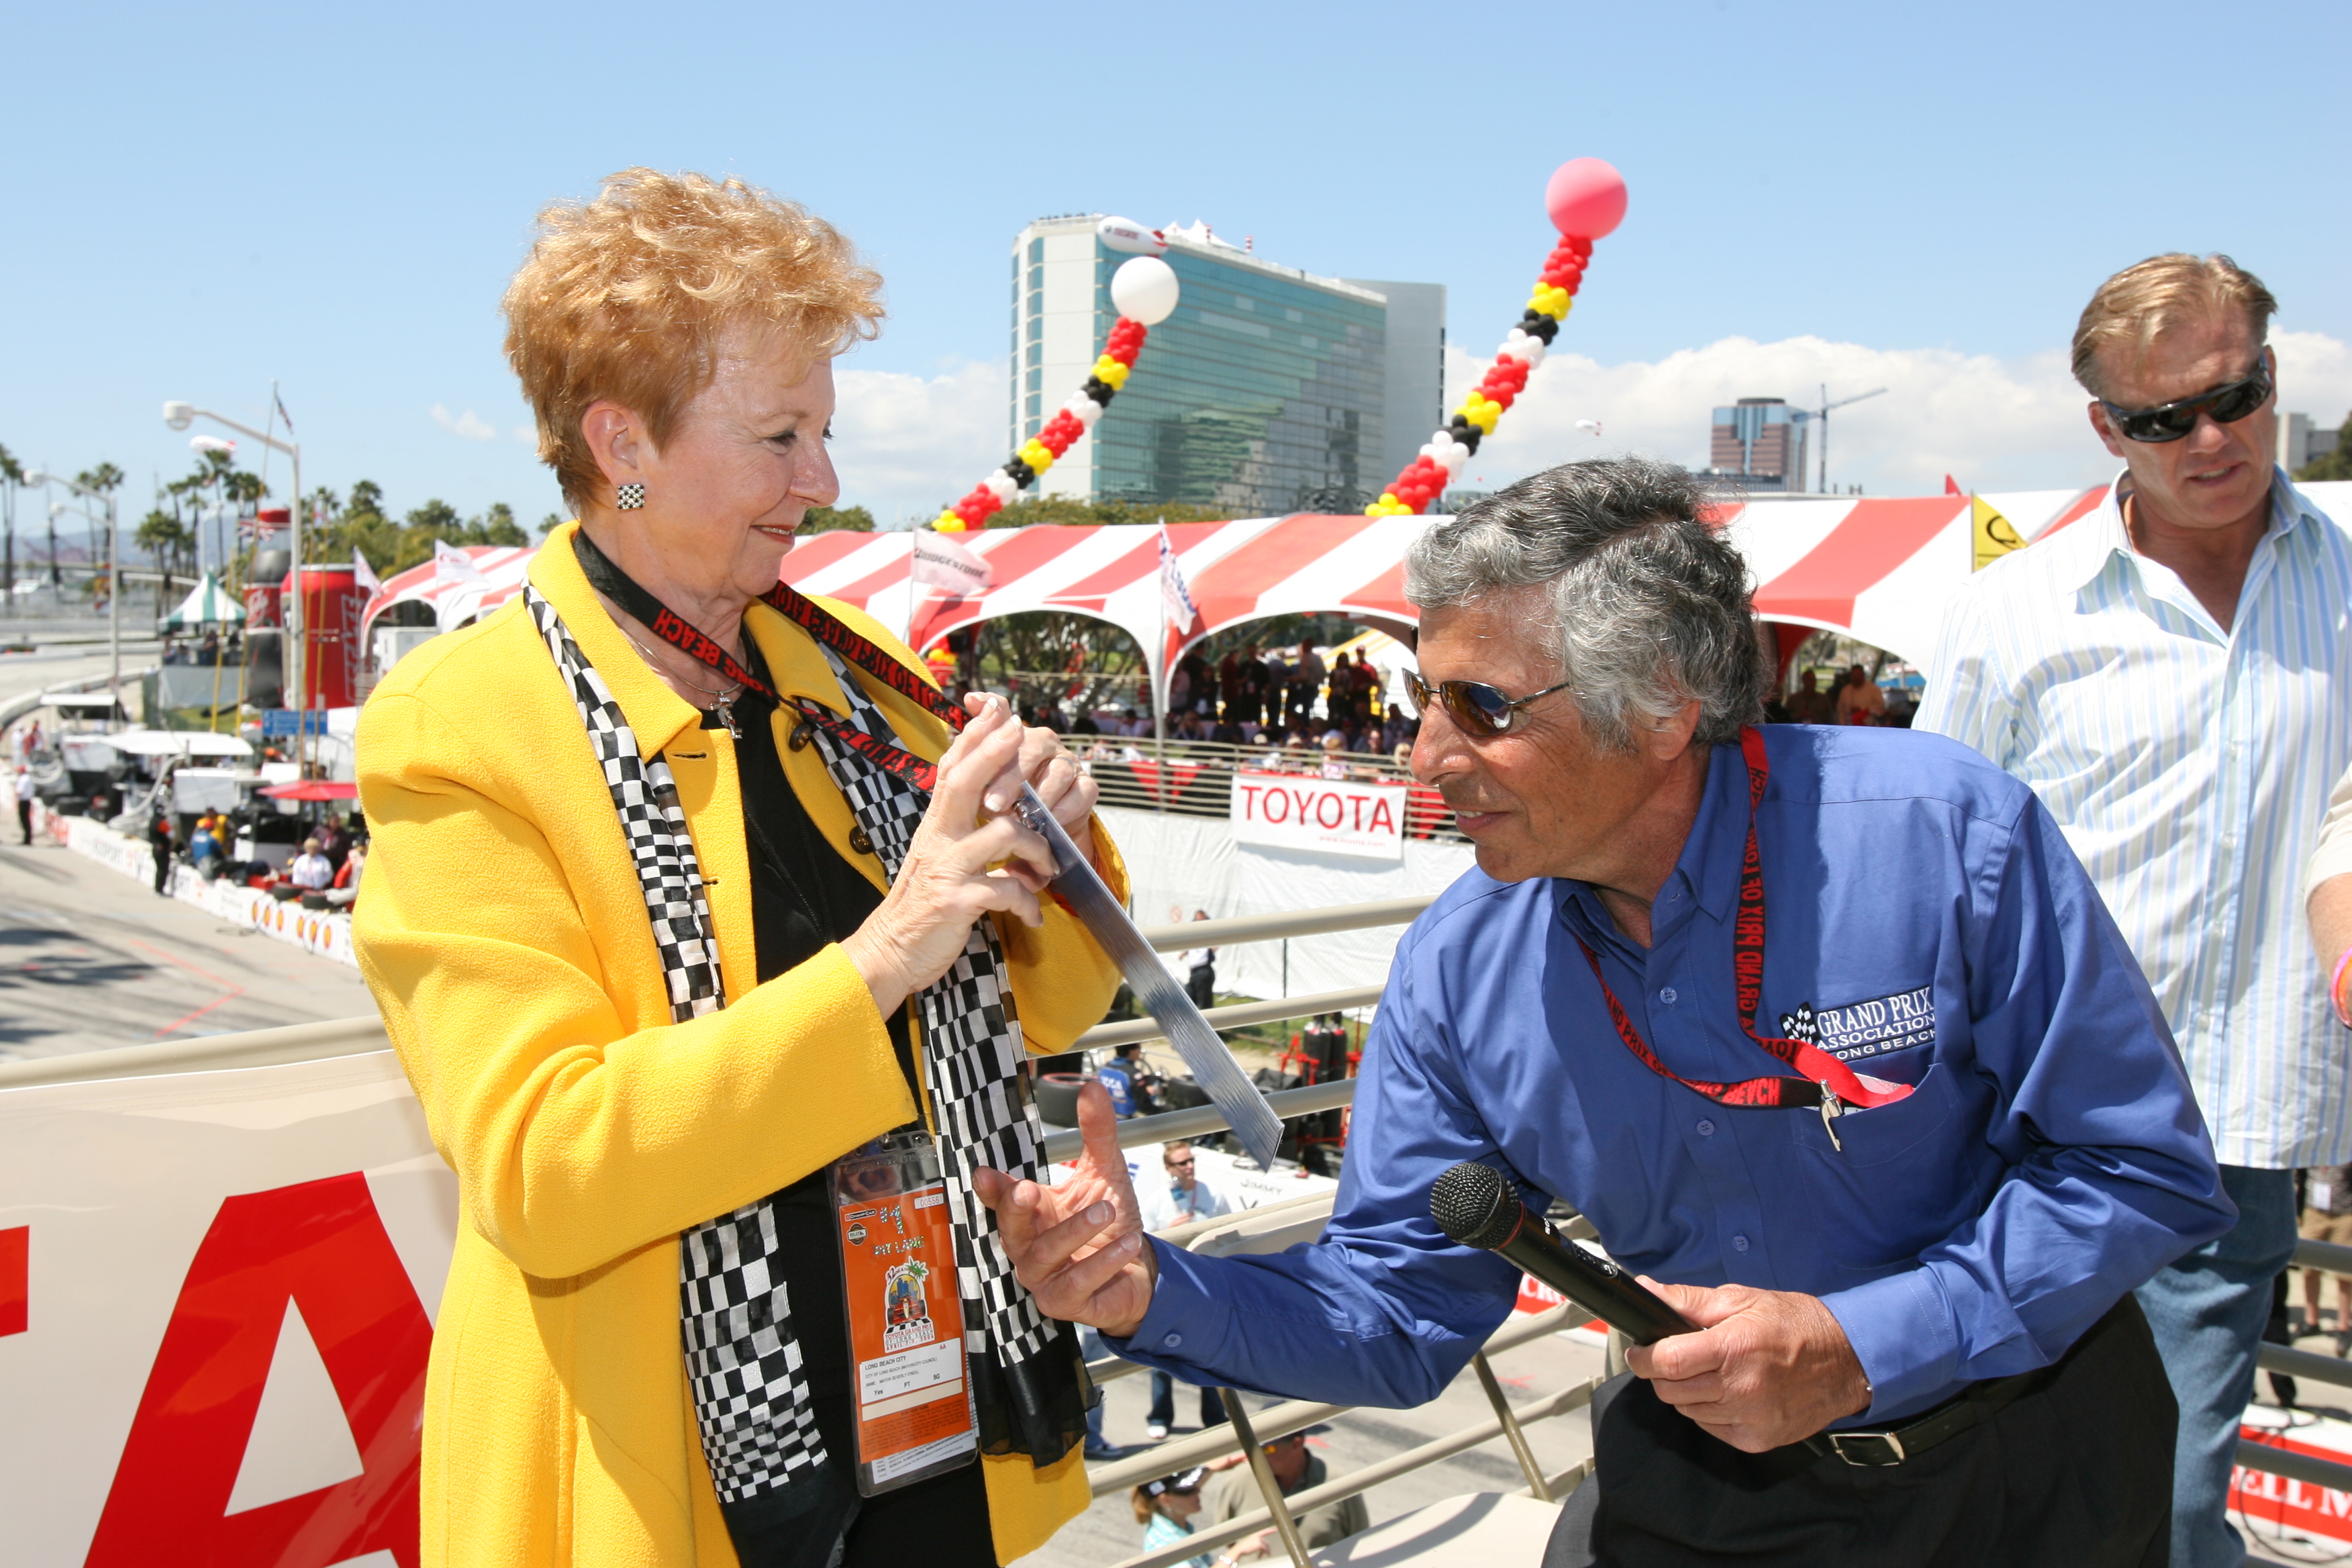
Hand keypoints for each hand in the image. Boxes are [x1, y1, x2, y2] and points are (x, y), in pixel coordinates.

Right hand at [842, 696, 1057, 1015]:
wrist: (890, 954)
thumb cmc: (919, 907)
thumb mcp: (933, 858)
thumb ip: (955, 829)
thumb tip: (985, 803)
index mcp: (934, 827)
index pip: (951, 770)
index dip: (973, 738)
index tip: (997, 711)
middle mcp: (937, 839)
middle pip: (963, 782)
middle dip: (995, 754)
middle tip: (1022, 733)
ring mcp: (946, 868)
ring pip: (1002, 833)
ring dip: (1037, 849)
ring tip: (1047, 871)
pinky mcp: (957, 900)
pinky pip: (1006, 889)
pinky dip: (1027, 901)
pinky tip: (1032, 915)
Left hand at [964, 693, 1099, 869]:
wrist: (1035, 837)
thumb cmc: (1004, 806)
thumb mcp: (981, 786)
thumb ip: (974, 751)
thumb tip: (972, 698)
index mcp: (1014, 737)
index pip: (1002, 712)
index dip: (991, 707)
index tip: (972, 702)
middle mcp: (1043, 743)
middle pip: (1030, 748)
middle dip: (1010, 778)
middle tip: (991, 804)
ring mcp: (1067, 762)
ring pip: (1058, 771)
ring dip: (1039, 797)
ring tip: (1021, 818)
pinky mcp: (1086, 786)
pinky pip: (1082, 792)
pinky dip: (1065, 809)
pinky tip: (1049, 821)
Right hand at [972, 1080, 1157, 1335]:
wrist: (1137, 1270)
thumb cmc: (1110, 1222)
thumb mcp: (1105, 1172)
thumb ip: (1096, 1132)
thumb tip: (1092, 1086)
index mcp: (1031, 1213)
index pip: (1001, 1199)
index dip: (991, 1188)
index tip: (985, 1173)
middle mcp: (1028, 1247)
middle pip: (1009, 1229)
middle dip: (1015, 1209)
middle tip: (1029, 1188)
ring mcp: (1043, 1279)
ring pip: (1044, 1256)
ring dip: (1075, 1231)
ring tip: (1107, 1209)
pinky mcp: (1064, 1304)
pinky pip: (1075, 1285)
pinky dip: (1100, 1264)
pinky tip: (1126, 1244)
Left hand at [1621, 1280, 1869, 1451]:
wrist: (1847, 1361)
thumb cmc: (1796, 1326)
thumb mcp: (1742, 1299)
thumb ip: (1689, 1301)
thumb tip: (1648, 1290)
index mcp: (1734, 1348)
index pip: (1667, 1363)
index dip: (1644, 1357)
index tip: (1640, 1351)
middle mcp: (1741, 1389)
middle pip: (1671, 1391)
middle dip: (1663, 1374)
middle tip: (1676, 1358)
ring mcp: (1750, 1419)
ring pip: (1687, 1412)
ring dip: (1687, 1393)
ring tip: (1709, 1372)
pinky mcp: (1758, 1440)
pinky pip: (1711, 1429)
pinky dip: (1709, 1412)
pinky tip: (1727, 1392)